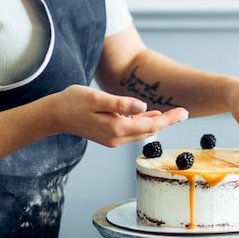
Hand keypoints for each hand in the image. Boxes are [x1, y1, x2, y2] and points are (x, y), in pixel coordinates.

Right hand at [48, 85, 187, 146]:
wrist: (54, 115)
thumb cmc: (73, 102)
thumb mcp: (98, 98)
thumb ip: (121, 103)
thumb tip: (144, 106)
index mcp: (116, 129)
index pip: (150, 125)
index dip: (169, 118)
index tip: (184, 112)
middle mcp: (117, 138)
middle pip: (148, 130)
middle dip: (166, 121)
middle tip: (183, 112)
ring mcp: (112, 139)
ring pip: (141, 132)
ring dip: (155, 122)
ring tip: (171, 114)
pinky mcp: (109, 136)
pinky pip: (131, 131)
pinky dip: (142, 123)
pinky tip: (148, 114)